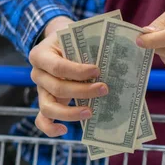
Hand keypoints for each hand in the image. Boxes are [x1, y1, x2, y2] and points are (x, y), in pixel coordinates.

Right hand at [29, 17, 108, 136]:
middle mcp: (37, 74)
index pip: (58, 67)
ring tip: (90, 112)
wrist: (59, 42)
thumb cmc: (70, 39)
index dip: (77, 72)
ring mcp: (40, 90)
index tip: (97, 71)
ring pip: (48, 108)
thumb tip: (127, 42)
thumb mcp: (76, 34)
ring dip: (70, 113)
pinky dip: (51, 128)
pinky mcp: (45, 102)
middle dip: (82, 91)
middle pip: (57, 88)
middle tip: (104, 89)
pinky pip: (42, 120)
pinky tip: (65, 130)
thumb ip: (89, 41)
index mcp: (40, 55)